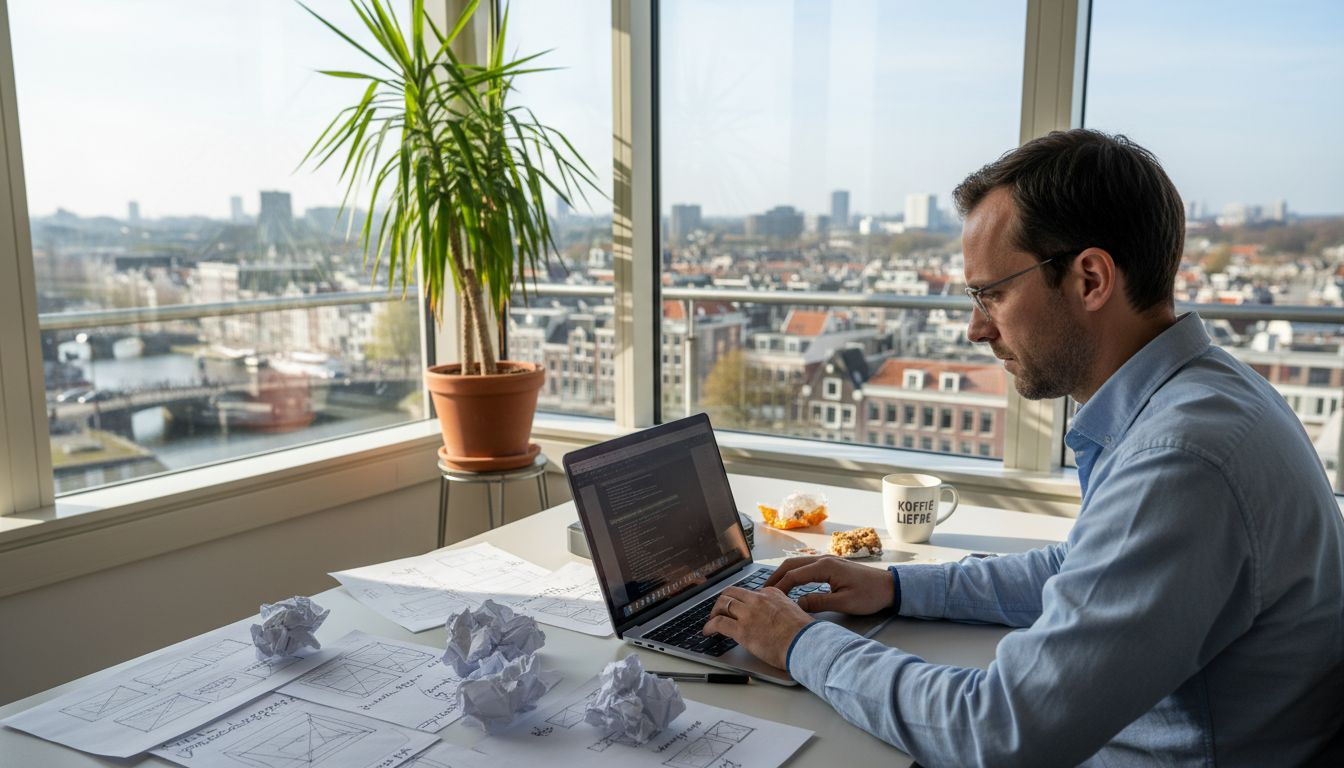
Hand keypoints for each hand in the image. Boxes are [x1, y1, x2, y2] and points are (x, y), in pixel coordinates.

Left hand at [702, 586, 812, 669]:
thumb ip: (779, 609)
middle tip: (719, 611)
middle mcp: (758, 599)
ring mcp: (749, 613)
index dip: (740, 601)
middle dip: (723, 601)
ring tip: (712, 620)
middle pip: (732, 593)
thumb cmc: (803, 634)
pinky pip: (718, 622)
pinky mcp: (742, 629)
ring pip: (723, 604)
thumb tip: (772, 618)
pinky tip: (708, 631)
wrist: (805, 644)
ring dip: (714, 612)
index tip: (737, 608)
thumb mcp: (793, 611)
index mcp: (772, 593)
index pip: (749, 593)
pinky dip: (710, 626)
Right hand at [763, 555, 894, 614]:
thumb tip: (797, 604)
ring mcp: (827, 561)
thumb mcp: (844, 603)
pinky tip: (790, 584)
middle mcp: (824, 560)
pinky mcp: (831, 565)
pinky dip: (794, 574)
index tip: (768, 598)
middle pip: (791, 565)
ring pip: (797, 564)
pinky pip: (806, 567)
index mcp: (825, 567)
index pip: (793, 575)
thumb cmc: (870, 594)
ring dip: (783, 574)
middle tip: (762, 591)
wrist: (889, 587)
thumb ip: (818, 602)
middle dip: (775, 577)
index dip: (779, 587)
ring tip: (772, 588)